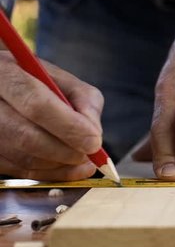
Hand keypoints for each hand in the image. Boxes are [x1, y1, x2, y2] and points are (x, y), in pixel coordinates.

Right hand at [0, 51, 103, 179]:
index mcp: (5, 73)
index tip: (94, 142)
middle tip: (88, 155)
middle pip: (26, 136)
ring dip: (58, 165)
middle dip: (66, 151)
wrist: (3, 86)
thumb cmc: (36, 82)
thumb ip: (84, 101)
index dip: (69, 128)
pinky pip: (16, 171)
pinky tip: (64, 167)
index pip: (36, 105)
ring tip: (80, 160)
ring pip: (21, 158)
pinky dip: (46, 174)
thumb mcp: (63, 79)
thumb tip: (93, 134)